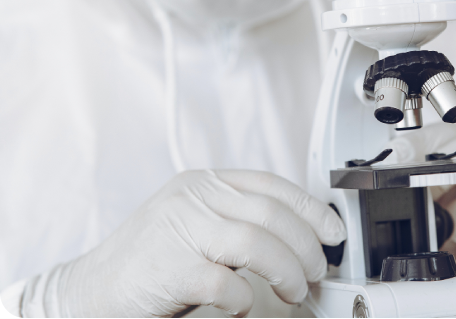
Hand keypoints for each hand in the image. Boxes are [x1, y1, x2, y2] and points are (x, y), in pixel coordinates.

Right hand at [26, 170, 345, 317]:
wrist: (89, 289)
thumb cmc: (149, 258)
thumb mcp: (195, 221)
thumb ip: (236, 217)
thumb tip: (296, 236)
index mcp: (204, 182)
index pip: (272, 185)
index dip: (311, 208)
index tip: (334, 231)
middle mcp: (194, 198)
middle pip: (272, 214)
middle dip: (307, 246)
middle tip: (317, 271)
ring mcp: (180, 230)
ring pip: (257, 242)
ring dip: (288, 270)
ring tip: (297, 290)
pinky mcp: (170, 268)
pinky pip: (225, 280)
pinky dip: (244, 297)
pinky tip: (243, 305)